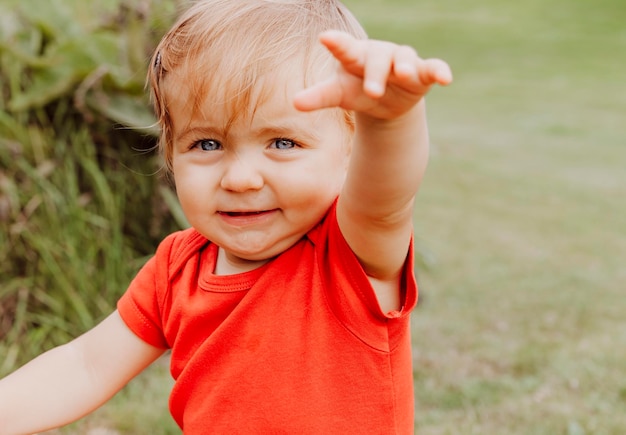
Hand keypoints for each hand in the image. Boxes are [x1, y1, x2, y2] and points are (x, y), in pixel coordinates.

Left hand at [294, 30, 451, 119]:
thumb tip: (295, 102)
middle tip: (371, 91)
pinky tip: (446, 79)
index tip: (325, 38)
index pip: (344, 48)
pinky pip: (432, 68)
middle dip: (374, 74)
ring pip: (405, 59)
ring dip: (405, 67)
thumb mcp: (338, 94)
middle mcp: (379, 54)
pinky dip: (439, 71)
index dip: (337, 43)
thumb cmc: (356, 91)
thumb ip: (319, 96)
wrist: (384, 102)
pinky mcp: (422, 73)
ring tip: (403, 74)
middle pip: (376, 59)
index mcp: (354, 57)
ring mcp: (402, 62)